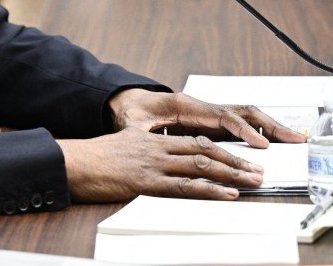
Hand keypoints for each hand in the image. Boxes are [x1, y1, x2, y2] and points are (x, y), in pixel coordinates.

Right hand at [58, 128, 263, 201]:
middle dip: (236, 161)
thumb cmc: (92, 158)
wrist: (74, 163)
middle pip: (207, 150)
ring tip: (253, 181)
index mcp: (153, 138)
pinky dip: (210, 190)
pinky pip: (186, 186)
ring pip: (202, 165)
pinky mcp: (148, 182)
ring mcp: (154, 164)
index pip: (196, 140)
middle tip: (258, 170)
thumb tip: (158, 161)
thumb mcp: (121, 145)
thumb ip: (142, 149)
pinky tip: (227, 194)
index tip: (241, 157)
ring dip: (232, 174)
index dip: (223, 149)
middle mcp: (158, 148)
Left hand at [107, 89, 306, 145]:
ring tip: (294, 139)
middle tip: (294, 139)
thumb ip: (139, 132)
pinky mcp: (211, 122)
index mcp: (186, 105)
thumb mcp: (132, 123)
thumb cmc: (132, 111)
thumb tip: (141, 140)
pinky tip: (275, 142)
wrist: (129, 101)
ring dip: (271, 127)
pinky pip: (241, 123)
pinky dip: (260, 130)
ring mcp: (209, 113)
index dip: (242, 130)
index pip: (222, 117)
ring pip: (247, 116)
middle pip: (243, 112)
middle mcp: (203, 106)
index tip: (260, 144)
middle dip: (270, 125)